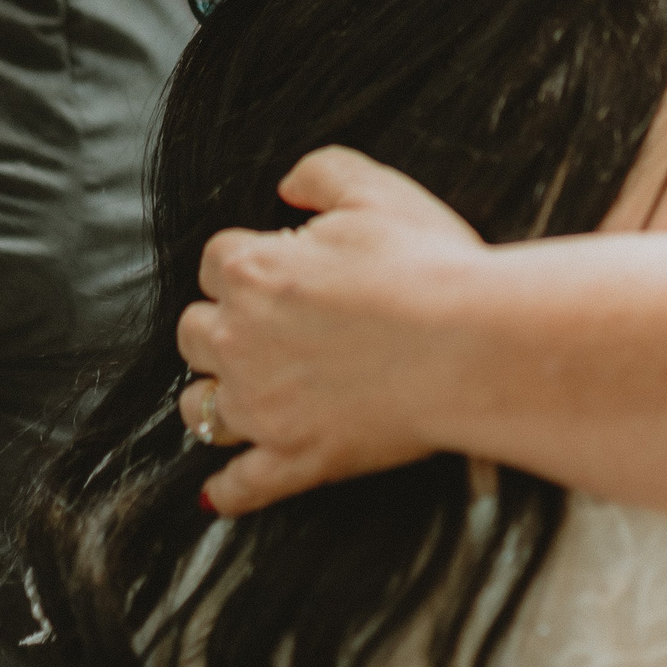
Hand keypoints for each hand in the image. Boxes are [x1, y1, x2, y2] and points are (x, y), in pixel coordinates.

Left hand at [178, 147, 487, 514]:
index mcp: (252, 271)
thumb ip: (320, 172)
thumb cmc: (428, 265)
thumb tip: (288, 185)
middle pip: (194, 333)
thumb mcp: (375, 191)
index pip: (217, 261)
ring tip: (239, 393)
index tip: (280, 267)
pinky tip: (218, 493)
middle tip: (264, 327)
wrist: (471, 343)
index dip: (248, 261)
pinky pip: (242, 485)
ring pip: (199, 408)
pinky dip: (227, 490)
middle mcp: (239, 340)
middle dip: (222, 325)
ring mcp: (263, 406)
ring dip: (212, 397)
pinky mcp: (295, 458)